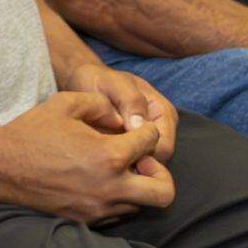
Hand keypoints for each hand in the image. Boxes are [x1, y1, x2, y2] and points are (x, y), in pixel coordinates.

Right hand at [0, 91, 172, 224]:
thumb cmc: (32, 132)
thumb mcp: (65, 103)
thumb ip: (101, 104)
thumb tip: (121, 120)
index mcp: (109, 155)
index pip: (152, 143)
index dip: (147, 132)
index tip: (135, 131)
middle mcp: (110, 186)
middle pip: (164, 192)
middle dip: (160, 173)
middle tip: (141, 162)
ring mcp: (99, 207)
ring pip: (141, 204)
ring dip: (137, 186)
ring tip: (115, 170)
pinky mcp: (86, 220)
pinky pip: (118, 213)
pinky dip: (117, 198)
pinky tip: (98, 182)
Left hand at [58, 61, 178, 161]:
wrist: (83, 82)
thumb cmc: (101, 81)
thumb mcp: (115, 84)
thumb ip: (130, 101)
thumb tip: (140, 126)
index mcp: (163, 113)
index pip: (164, 147)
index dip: (144, 155)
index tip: (117, 153)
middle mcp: (160, 130)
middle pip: (156, 162)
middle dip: (134, 163)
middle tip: (105, 159)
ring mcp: (147, 141)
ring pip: (142, 166)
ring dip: (124, 166)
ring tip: (100, 158)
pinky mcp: (131, 149)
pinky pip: (129, 166)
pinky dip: (116, 166)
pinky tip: (99, 160)